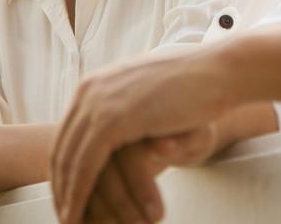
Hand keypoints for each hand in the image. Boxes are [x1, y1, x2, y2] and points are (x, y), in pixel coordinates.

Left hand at [51, 49, 234, 223]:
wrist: (220, 72)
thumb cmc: (192, 88)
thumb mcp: (147, 98)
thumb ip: (126, 111)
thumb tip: (112, 134)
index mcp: (95, 84)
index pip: (67, 134)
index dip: (63, 169)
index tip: (66, 198)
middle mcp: (89, 90)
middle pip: (63, 148)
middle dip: (61, 187)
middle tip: (64, 218)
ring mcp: (99, 102)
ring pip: (71, 160)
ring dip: (68, 196)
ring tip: (72, 223)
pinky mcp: (113, 118)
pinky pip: (87, 165)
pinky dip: (80, 193)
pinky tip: (80, 214)